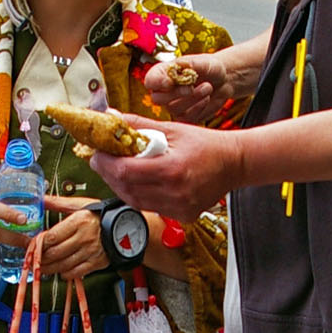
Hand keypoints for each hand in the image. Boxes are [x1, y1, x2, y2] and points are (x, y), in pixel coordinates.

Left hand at [37, 197, 108, 281]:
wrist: (129, 227)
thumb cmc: (103, 215)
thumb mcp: (81, 205)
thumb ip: (59, 203)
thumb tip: (41, 199)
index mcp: (79, 221)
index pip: (52, 237)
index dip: (38, 243)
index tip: (31, 245)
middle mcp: (84, 238)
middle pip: (55, 252)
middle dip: (41, 258)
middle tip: (32, 259)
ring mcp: (90, 252)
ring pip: (63, 264)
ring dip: (50, 268)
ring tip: (41, 267)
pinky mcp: (97, 262)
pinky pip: (76, 272)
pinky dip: (65, 274)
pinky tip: (60, 271)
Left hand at [91, 112, 246, 220]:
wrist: (234, 163)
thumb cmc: (206, 144)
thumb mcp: (173, 129)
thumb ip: (139, 125)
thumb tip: (111, 116)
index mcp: (172, 169)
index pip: (125, 171)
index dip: (105, 163)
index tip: (97, 153)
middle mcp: (175, 193)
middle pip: (126, 189)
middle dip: (108, 174)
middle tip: (101, 160)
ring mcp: (180, 207)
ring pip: (135, 201)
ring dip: (120, 186)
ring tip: (115, 170)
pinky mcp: (183, 215)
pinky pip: (150, 207)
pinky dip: (138, 195)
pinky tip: (137, 182)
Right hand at [145, 56, 226, 123]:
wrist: (223, 80)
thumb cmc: (210, 67)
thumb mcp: (204, 62)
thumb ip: (190, 65)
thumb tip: (179, 66)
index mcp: (163, 73)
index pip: (150, 80)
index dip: (156, 82)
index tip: (170, 81)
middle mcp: (164, 91)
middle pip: (157, 99)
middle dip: (175, 94)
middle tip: (191, 87)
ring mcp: (173, 105)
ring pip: (173, 109)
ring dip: (191, 99)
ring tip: (208, 87)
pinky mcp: (184, 116)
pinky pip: (185, 118)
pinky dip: (198, 108)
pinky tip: (207, 98)